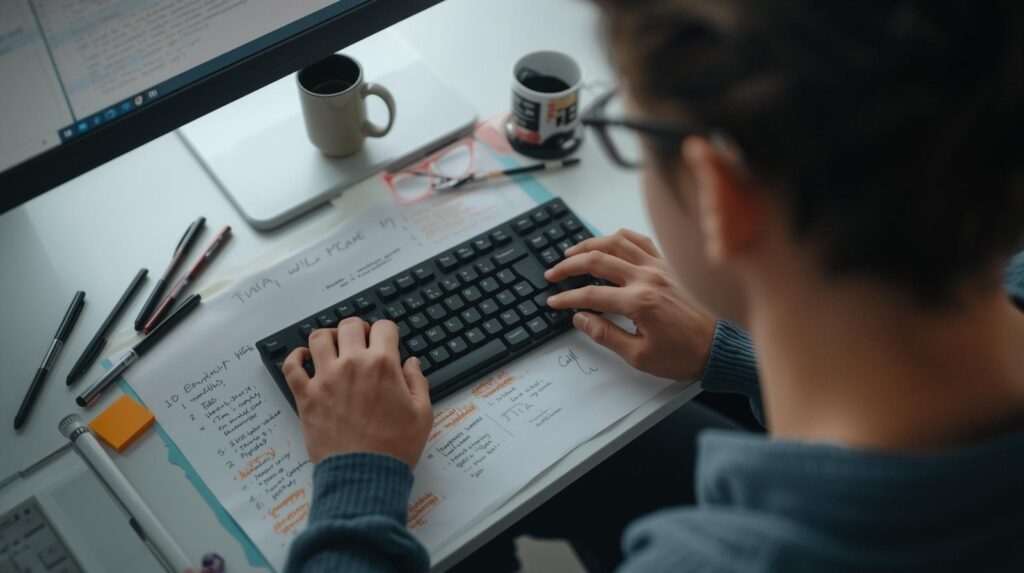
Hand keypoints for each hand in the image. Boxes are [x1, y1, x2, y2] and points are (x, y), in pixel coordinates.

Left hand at [282, 317, 433, 466]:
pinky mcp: (306, 396)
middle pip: (350, 325)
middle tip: (361, 341)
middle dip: (359, 329)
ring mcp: (325, 378)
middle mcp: (352, 364)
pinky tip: (304, 358)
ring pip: (319, 338)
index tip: (387, 342)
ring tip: (334, 347)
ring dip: (329, 337)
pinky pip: (291, 366)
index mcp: (383, 364)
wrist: (364, 474)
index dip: (387, 332)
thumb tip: (411, 363)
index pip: (384, 327)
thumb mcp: (422, 414)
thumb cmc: (395, 447)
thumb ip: (418, 382)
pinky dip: (295, 357)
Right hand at [544, 229, 716, 380]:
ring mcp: (660, 267)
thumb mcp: (638, 355)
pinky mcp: (669, 265)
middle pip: (598, 260)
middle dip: (569, 265)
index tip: (553, 301)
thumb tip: (580, 318)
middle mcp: (647, 277)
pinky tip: (609, 241)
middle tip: (553, 273)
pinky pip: (641, 241)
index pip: (591, 294)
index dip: (567, 298)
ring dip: (590, 244)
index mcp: (638, 301)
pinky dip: (620, 237)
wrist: (719, 347)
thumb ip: (605, 334)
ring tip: (572, 252)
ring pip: (617, 242)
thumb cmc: (683, 354)